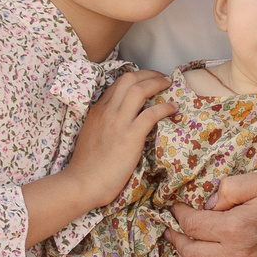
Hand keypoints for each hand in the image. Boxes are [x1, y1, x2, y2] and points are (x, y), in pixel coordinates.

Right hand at [62, 69, 178, 210]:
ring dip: (157, 83)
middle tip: (161, 77)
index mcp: (97, 110)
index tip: (147, 80)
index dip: (136, 77)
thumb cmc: (87, 165)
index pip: (118, 84)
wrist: (83, 182)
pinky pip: (151, 114)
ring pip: (139, 90)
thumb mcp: (91, 135)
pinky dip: (165, 107)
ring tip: (168, 85)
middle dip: (148, 73)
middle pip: (129, 79)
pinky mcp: (130, 137)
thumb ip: (103, 123)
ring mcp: (119, 123)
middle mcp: (107, 111)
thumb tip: (120, 122)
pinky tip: (173, 108)